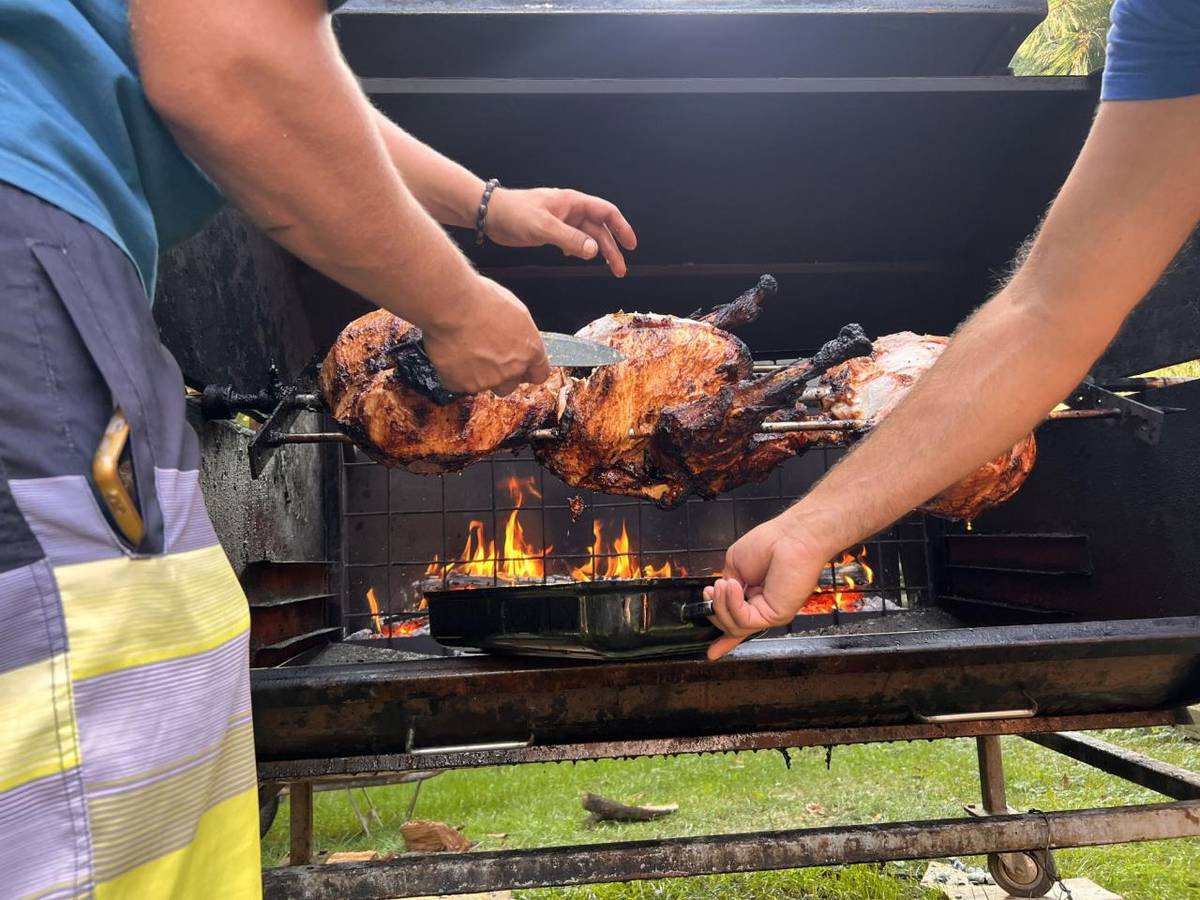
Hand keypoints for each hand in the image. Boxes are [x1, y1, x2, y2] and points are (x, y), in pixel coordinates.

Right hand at [421, 274, 550, 395]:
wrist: (451, 305)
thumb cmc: (480, 299)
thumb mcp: (514, 311)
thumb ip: (520, 334)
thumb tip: (515, 338)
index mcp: (530, 350)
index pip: (539, 374)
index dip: (526, 370)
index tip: (517, 365)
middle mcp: (512, 370)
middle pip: (510, 384)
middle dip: (500, 375)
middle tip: (484, 355)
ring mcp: (488, 381)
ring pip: (484, 385)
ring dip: (475, 373)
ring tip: (463, 348)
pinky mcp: (464, 385)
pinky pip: (459, 383)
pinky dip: (454, 372)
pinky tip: (450, 353)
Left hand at [485, 187, 637, 276]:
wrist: (490, 214)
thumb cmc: (514, 213)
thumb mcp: (544, 227)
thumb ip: (570, 239)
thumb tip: (594, 250)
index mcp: (573, 203)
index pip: (606, 212)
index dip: (622, 227)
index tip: (631, 245)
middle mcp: (571, 211)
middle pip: (600, 229)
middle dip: (612, 249)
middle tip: (619, 270)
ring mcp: (562, 221)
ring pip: (587, 237)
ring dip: (598, 252)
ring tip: (608, 269)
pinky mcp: (551, 231)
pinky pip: (573, 240)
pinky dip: (580, 250)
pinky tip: (578, 258)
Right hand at [703, 517, 830, 660]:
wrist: (791, 537)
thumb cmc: (769, 543)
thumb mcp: (734, 565)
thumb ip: (727, 587)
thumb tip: (720, 599)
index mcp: (755, 596)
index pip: (738, 621)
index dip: (724, 640)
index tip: (711, 653)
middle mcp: (763, 608)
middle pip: (731, 626)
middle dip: (714, 611)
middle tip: (711, 591)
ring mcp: (770, 613)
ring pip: (734, 627)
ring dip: (721, 605)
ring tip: (724, 584)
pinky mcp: (775, 616)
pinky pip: (744, 621)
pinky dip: (732, 604)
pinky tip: (733, 586)